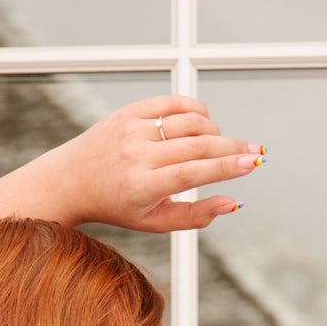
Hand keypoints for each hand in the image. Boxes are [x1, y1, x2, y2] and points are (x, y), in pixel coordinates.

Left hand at [60, 96, 264, 232]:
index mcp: (142, 187)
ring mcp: (132, 129)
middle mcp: (136, 155)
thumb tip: (231, 203)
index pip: (194, 172)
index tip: (253, 163)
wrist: (72, 180)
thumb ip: (194, 216)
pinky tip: (203, 124)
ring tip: (218, 146)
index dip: (227, 167)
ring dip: (213, 132)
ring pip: (189, 121)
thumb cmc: (116, 205)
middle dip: (232, 148)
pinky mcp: (130, 111)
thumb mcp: (153, 222)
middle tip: (254, 151)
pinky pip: (173, 103)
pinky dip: (196, 111)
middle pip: (197, 145)